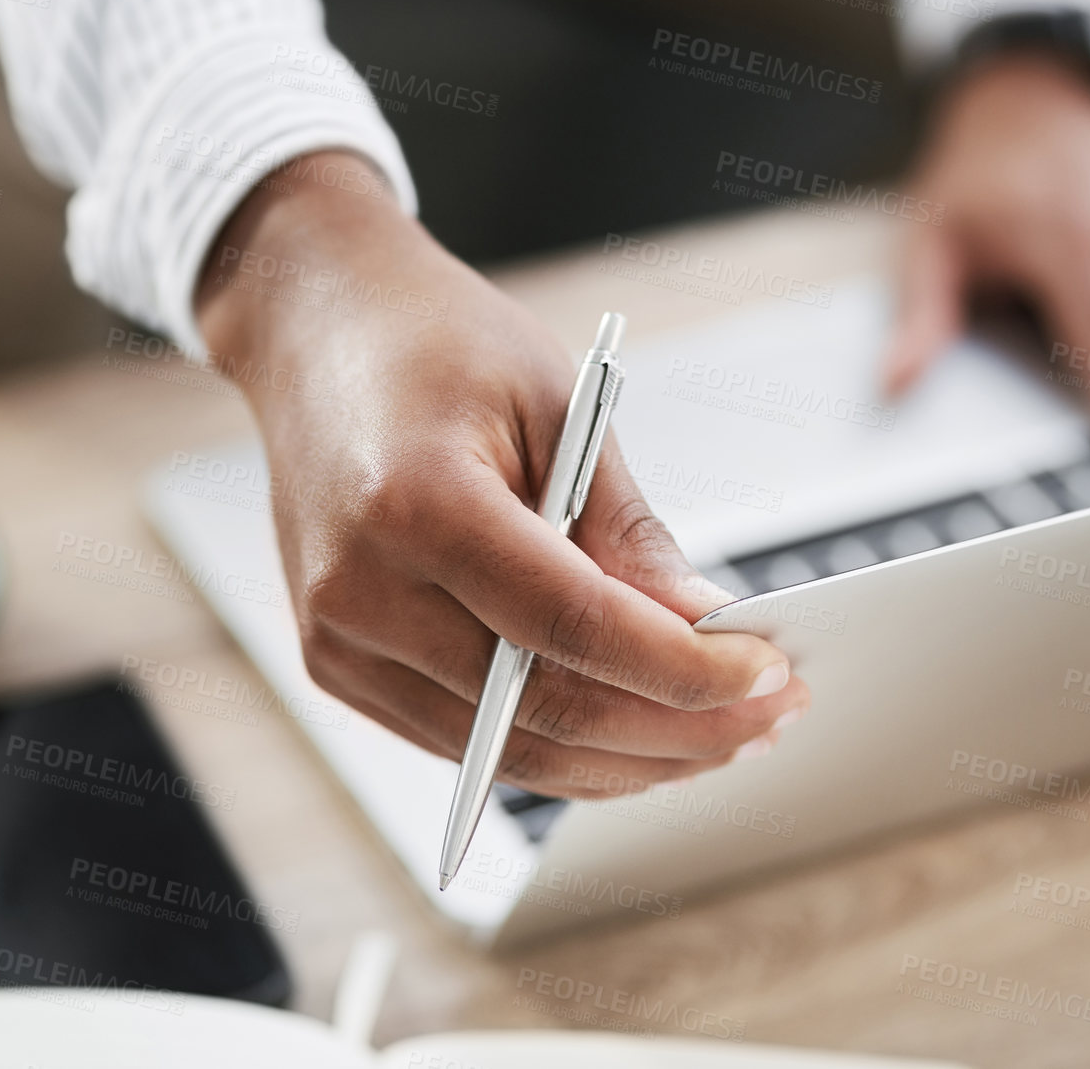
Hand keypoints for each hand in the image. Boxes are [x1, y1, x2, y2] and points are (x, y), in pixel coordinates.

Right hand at [196, 152, 808, 797]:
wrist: (318, 330)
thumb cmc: (435, 342)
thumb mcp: (558, 402)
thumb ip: (626, 531)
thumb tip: (704, 629)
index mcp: (414, 505)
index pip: (572, 630)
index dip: (683, 671)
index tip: (768, 677)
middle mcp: (360, 591)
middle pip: (546, 710)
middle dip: (678, 729)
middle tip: (770, 716)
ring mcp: (339, 642)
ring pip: (514, 751)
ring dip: (633, 759)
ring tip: (724, 735)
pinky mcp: (341, 667)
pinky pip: (474, 741)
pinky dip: (567, 748)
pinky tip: (640, 731)